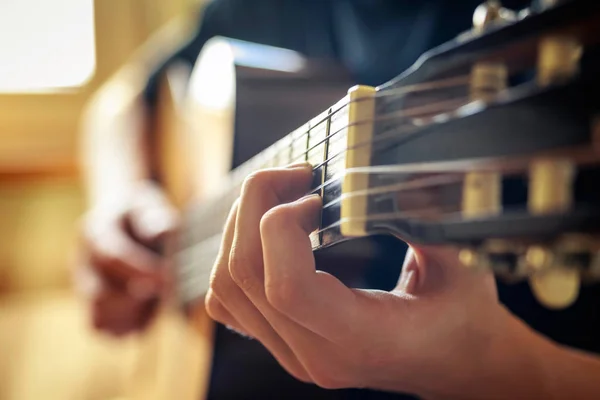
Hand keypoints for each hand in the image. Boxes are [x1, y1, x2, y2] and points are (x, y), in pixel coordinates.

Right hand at [76, 181, 178, 335]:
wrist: (122, 216)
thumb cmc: (141, 212)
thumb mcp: (148, 205)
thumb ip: (154, 218)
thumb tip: (164, 231)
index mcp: (94, 232)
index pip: (111, 256)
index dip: (140, 270)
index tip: (168, 278)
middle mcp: (82, 263)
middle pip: (100, 295)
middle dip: (137, 298)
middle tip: (167, 290)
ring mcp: (83, 288)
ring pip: (99, 319)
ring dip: (133, 316)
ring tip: (157, 298)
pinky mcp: (93, 307)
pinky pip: (106, 330)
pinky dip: (131, 326)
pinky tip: (151, 309)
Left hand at [205, 164, 559, 397]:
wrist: (460, 364)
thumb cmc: (466, 316)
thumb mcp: (460, 264)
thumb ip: (424, 217)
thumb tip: (387, 172)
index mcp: (360, 339)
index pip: (287, 287)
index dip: (284, 225)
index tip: (317, 193)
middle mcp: (314, 354)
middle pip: (244, 275)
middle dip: (256, 206)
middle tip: (295, 174)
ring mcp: (292, 353)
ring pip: (227, 286)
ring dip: (241, 227)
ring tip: (282, 196)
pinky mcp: (284, 343)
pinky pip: (229, 301)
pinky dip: (236, 257)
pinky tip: (271, 232)